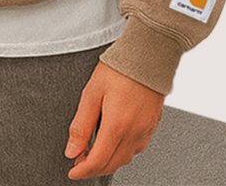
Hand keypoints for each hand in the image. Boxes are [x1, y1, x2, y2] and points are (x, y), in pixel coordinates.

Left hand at [65, 62, 163, 179]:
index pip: (98, 161)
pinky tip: (114, 140)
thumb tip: (72, 150)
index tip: (73, 171)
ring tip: (94, 150)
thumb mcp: (92, 92)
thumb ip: (81, 124)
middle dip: (94, 168)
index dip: (83, 170)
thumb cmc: (119, 68)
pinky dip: (123, 150)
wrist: (147, 53)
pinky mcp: (153, 124)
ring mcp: (146, 129)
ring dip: (109, 160)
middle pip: (113, 164)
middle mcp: (134, 131)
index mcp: (117, 124)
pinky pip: (137, 147)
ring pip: (126, 158)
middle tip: (79, 160)